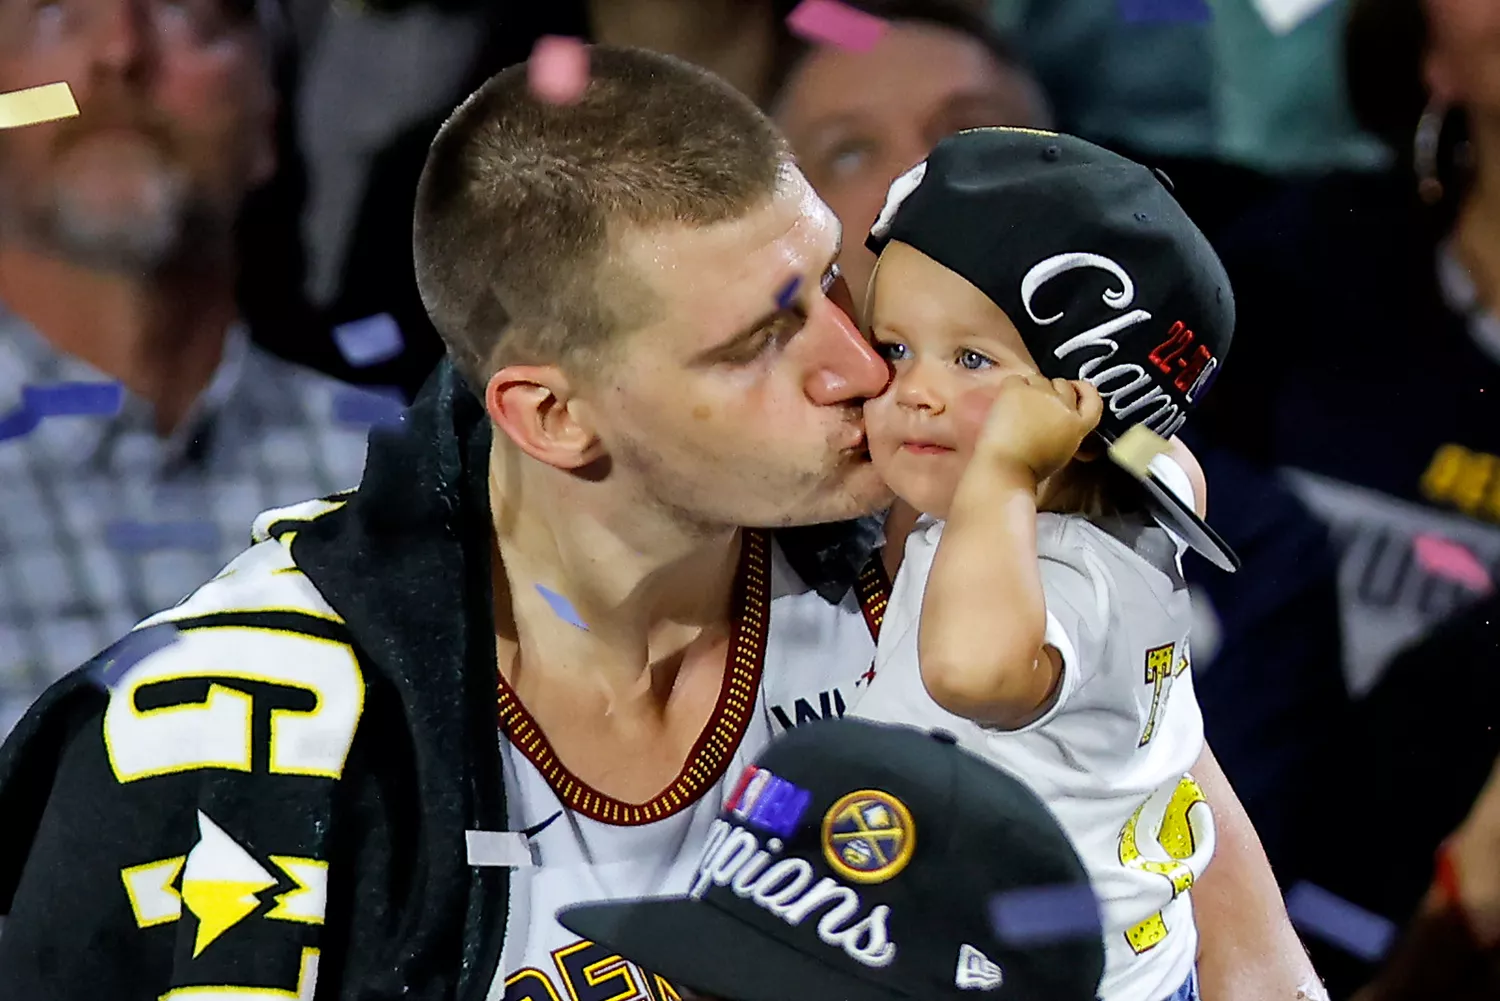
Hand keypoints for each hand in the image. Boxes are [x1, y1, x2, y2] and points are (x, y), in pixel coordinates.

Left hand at [972, 375, 1102, 482]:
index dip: (1082, 390)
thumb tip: (1064, 422)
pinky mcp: (1016, 389)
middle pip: (1063, 384)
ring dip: (1031, 390)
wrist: (1006, 468)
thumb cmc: (1031, 469)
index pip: (1093, 397)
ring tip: (1018, 410)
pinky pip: (1016, 380)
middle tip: (1036, 408)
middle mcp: (1063, 404)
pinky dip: (1010, 389)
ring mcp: (1040, 393)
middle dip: (1052, 392)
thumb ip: (1068, 431)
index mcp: (1078, 424)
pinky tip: (1005, 405)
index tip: (1074, 390)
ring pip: (1039, 380)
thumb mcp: (1064, 452)